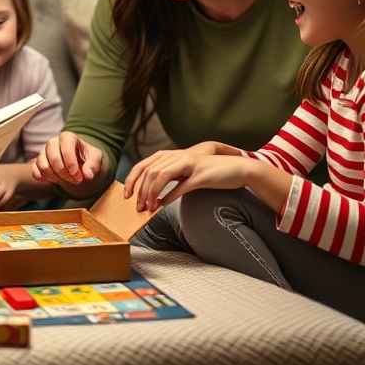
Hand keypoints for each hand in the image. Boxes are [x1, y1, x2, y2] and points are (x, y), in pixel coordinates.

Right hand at [32, 131, 103, 186]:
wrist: (78, 158)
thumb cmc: (86, 155)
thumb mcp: (95, 157)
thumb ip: (93, 165)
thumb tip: (88, 175)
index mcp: (67, 137)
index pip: (65, 146)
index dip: (70, 161)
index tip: (77, 174)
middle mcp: (53, 142)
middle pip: (53, 157)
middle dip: (64, 172)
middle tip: (76, 180)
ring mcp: (44, 152)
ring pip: (43, 165)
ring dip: (55, 177)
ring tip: (66, 181)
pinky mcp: (38, 161)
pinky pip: (34, 169)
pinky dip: (41, 177)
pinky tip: (49, 181)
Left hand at [122, 149, 251, 213]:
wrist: (237, 168)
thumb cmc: (210, 172)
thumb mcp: (186, 172)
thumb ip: (170, 176)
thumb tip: (153, 195)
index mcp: (171, 155)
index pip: (143, 165)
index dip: (132, 180)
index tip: (127, 196)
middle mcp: (178, 157)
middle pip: (149, 173)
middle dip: (141, 192)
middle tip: (139, 208)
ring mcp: (189, 165)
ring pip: (161, 177)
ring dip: (151, 194)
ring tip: (149, 208)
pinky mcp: (200, 176)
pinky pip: (180, 186)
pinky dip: (168, 197)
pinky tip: (162, 206)